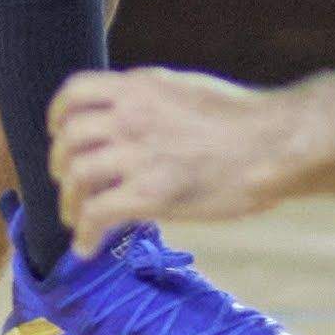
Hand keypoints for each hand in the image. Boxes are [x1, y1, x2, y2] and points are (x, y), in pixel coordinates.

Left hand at [52, 65, 299, 236]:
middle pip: (68, 139)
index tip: (58, 134)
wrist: (276, 143)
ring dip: (69, 204)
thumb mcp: (188, 91)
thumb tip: (135, 114)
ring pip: (76, 176)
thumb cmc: (245, 120)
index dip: (58, 115)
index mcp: (140, 86)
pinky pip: (97, 214)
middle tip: (67, 186)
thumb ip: (153, 101)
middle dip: (59, 166)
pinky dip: (84, 234)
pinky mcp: (151, 193)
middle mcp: (131, 115)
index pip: (76, 91)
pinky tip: (87, 248)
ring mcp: (139, 154)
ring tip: (75, 221)